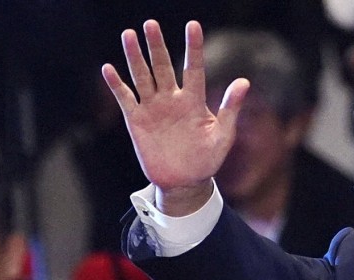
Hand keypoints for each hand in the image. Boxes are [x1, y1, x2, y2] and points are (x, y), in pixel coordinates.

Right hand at [101, 20, 249, 214]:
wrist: (185, 182)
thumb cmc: (207, 159)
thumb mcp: (223, 135)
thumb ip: (231, 108)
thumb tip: (245, 81)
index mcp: (194, 101)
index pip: (194, 68)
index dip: (193, 47)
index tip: (193, 25)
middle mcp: (172, 99)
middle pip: (163, 67)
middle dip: (157, 46)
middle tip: (151, 24)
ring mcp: (153, 108)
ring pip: (142, 77)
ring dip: (135, 57)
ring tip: (129, 34)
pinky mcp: (137, 120)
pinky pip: (126, 99)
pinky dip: (117, 85)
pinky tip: (109, 69)